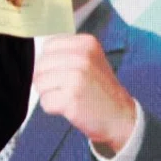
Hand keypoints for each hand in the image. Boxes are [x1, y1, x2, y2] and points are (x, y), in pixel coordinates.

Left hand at [36, 34, 136, 155]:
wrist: (120, 116)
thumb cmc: (101, 90)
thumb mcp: (91, 59)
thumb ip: (68, 52)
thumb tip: (39, 54)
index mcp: (86, 44)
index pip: (49, 46)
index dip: (50, 62)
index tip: (61, 72)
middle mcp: (82, 57)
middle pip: (41, 65)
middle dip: (46, 79)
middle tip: (64, 88)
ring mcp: (76, 78)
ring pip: (40, 83)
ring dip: (49, 94)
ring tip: (67, 97)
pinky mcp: (71, 99)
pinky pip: (45, 102)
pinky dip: (52, 108)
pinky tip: (68, 107)